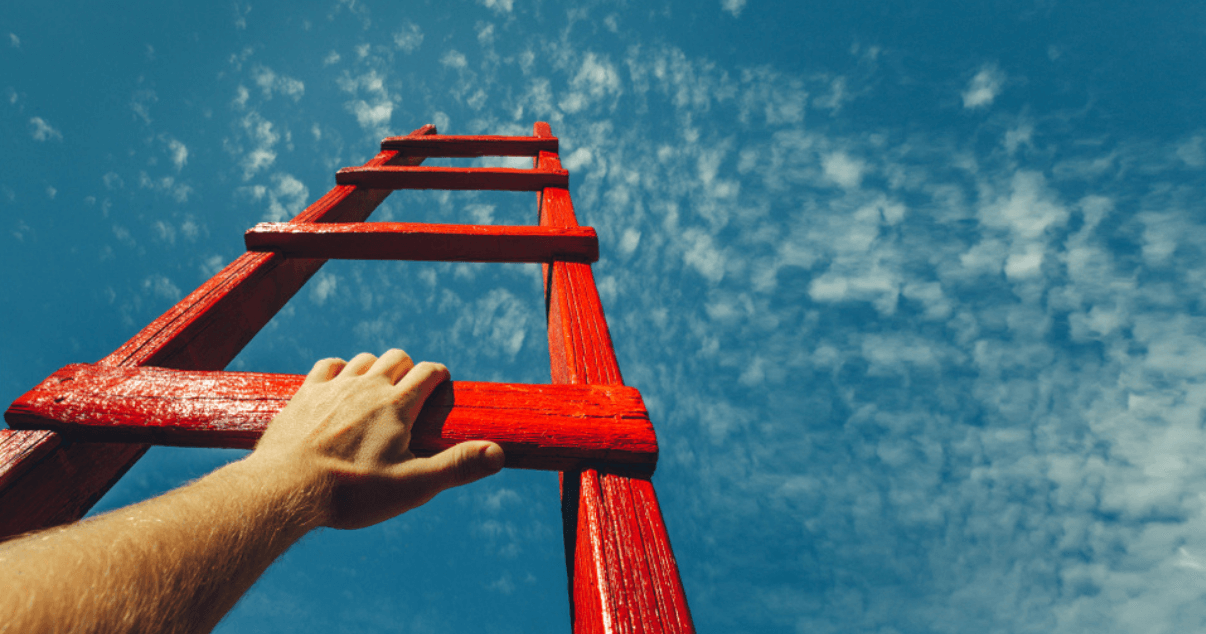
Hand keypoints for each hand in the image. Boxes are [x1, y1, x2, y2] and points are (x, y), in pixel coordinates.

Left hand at [247, 349, 504, 529]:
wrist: (286, 489)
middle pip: (396, 358)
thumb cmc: (351, 492)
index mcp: (397, 406)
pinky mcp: (305, 394)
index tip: (441, 389)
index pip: (428, 372)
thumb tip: (498, 454)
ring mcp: (334, 387)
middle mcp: (367, 387)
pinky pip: (329, 365)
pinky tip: (340, 386)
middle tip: (410, 394)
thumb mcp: (412, 486)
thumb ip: (457, 467)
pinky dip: (340, 369)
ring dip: (375, 369)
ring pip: (363, 359)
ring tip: (377, 392)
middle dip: (409, 369)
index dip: (439, 377)